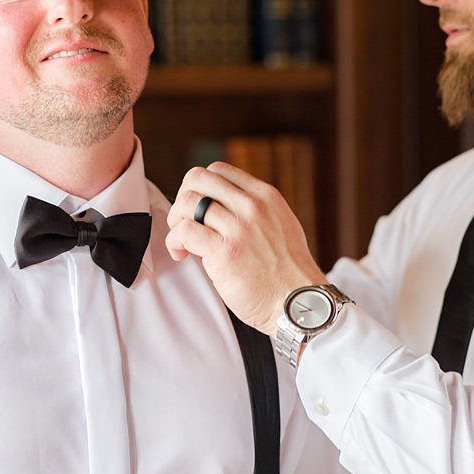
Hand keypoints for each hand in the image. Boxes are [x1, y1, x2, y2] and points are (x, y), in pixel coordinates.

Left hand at [165, 162, 326, 333]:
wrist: (298, 303)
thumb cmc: (287, 274)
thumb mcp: (281, 225)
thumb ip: (255, 211)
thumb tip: (219, 207)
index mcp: (266, 197)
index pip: (219, 170)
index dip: (200, 187)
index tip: (197, 207)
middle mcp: (252, 206)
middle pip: (198, 178)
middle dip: (183, 197)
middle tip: (183, 220)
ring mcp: (238, 228)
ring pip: (187, 202)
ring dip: (176, 221)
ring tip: (183, 241)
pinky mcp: (224, 252)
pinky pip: (184, 231)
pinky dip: (174, 242)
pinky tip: (182, 255)